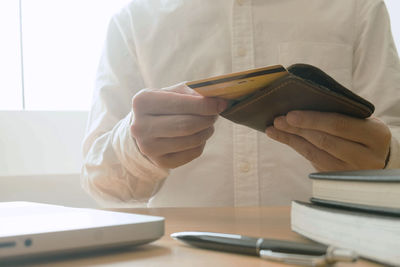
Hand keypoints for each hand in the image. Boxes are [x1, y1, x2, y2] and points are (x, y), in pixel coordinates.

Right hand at [130, 83, 226, 168]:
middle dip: (208, 119)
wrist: (145, 129)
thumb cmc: (164, 105)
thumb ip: (192, 91)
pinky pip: (192, 153)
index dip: (205, 105)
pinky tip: (199, 136)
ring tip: (209, 124)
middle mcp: (140, 126)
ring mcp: (148, 147)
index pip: (180, 104)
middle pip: (186, 125)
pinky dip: (201, 143)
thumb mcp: (172, 92)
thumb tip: (217, 98)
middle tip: (216, 114)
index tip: (221, 103)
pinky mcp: (160, 162)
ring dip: (207, 131)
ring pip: (191, 141)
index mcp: (143, 102)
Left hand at [265, 111, 390, 170]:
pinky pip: (312, 161)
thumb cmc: (363, 131)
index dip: (312, 120)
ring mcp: (351, 172)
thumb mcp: (361, 121)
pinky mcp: (337, 178)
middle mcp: (367, 157)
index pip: (339, 125)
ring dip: (291, 139)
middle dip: (297, 129)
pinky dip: (296, 147)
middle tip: (278, 120)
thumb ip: (339, 115)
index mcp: (376, 135)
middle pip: (324, 141)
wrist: (379, 156)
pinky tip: (283, 137)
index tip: (290, 114)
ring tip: (274, 128)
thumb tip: (300, 107)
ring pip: (315, 154)